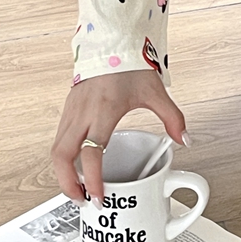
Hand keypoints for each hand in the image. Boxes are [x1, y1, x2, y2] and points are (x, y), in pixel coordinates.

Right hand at [51, 69, 186, 204]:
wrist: (113, 42)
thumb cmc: (132, 65)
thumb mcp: (156, 92)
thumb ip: (172, 118)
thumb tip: (184, 140)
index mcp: (105, 111)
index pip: (92, 154)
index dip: (94, 180)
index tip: (98, 197)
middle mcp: (83, 113)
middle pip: (63, 157)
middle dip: (69, 184)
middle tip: (81, 199)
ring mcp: (72, 110)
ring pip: (56, 149)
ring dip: (63, 172)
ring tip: (78, 187)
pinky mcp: (68, 107)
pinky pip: (59, 137)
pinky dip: (63, 156)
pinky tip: (76, 164)